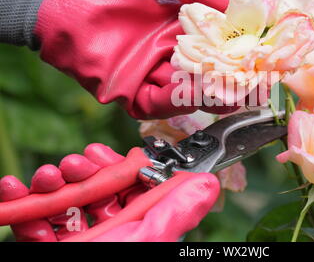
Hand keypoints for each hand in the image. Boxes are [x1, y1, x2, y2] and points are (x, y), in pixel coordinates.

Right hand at [0, 143, 219, 241]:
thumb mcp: (143, 239)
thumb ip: (175, 211)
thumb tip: (208, 184)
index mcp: (138, 229)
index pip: (133, 187)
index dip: (118, 166)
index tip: (101, 153)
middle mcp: (111, 233)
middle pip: (97, 189)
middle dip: (80, 171)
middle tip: (70, 163)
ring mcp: (79, 239)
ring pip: (66, 198)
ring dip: (50, 182)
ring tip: (44, 177)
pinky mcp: (48, 246)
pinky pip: (35, 221)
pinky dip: (21, 203)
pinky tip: (14, 191)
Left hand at [35, 0, 240, 118]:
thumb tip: (245, 0)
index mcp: (179, 26)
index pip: (218, 43)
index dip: (240, 49)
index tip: (263, 52)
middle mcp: (168, 52)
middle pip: (207, 72)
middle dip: (232, 78)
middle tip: (257, 82)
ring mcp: (148, 72)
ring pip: (186, 92)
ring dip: (211, 93)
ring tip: (236, 92)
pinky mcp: (127, 90)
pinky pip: (157, 102)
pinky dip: (178, 100)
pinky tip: (196, 92)